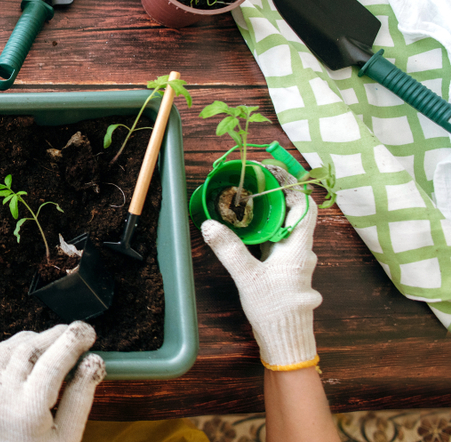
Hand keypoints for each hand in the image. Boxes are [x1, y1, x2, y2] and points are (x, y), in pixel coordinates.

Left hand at [0, 322, 105, 441]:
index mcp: (27, 412)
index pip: (52, 364)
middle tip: (77, 336)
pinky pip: (1, 349)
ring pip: (16, 344)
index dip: (71, 342)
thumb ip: (81, 396)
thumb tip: (94, 359)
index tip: (87, 331)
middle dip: (57, 336)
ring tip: (56, 350)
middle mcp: (0, 396)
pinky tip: (32, 357)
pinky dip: (19, 346)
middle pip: (32, 348)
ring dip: (40, 340)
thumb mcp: (67, 435)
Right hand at [201, 166, 321, 369]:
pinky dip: (263, 233)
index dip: (291, 185)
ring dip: (267, 216)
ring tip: (244, 204)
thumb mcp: (247, 278)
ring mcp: (295, 264)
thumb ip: (229, 249)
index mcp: (299, 249)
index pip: (304, 206)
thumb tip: (210, 224)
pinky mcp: (286, 273)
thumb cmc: (274, 310)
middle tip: (250, 184)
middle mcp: (302, 253)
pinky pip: (276, 244)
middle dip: (273, 197)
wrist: (287, 342)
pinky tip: (245, 233)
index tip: (272, 171)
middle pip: (293, 215)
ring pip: (284, 231)